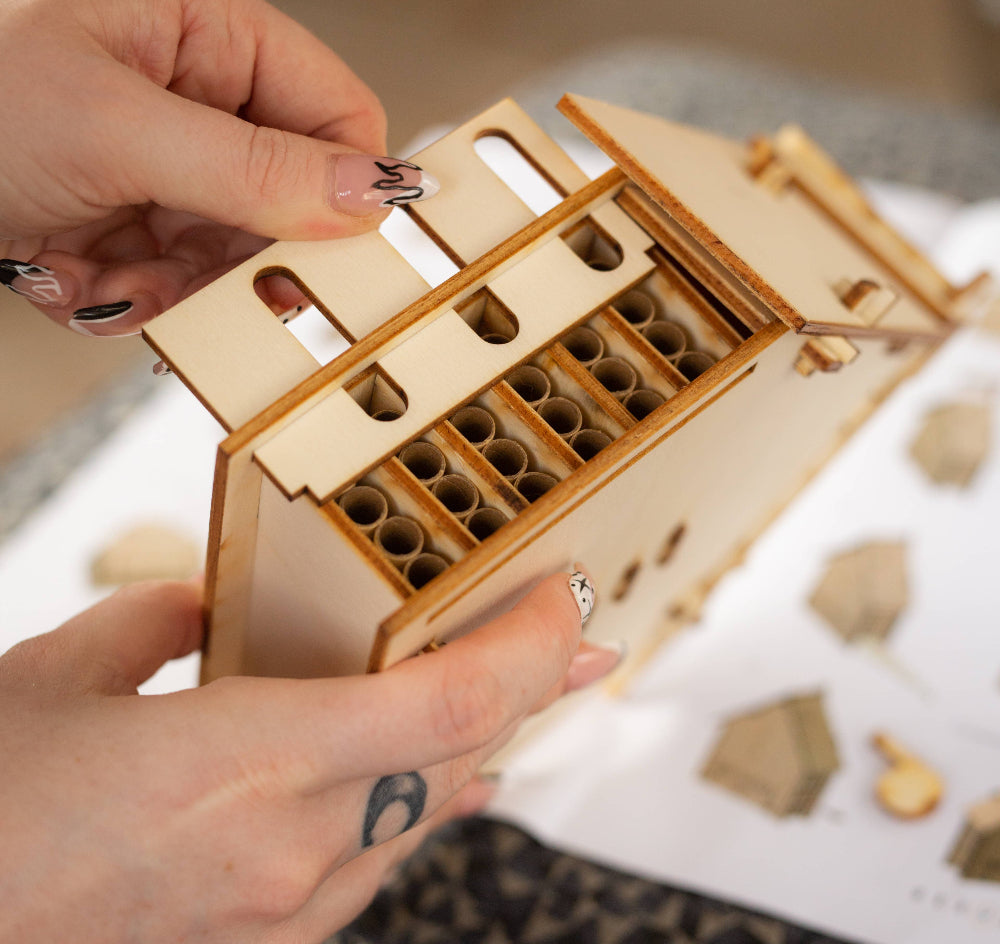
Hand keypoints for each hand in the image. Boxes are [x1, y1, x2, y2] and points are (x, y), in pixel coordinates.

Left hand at [0, 0, 437, 335]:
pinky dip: (132, 295)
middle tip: (213, 285)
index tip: (339, 250)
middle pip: (287, 193)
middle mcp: (194, 92)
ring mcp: (161, 158)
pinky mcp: (128, 213)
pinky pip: (174, 276)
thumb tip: (370, 194)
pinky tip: (74, 276)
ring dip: (174, 282)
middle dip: (239, 251)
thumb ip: (254, 167)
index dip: (346, 183)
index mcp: (206, 28)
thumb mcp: (116, 128)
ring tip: (106, 275)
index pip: (334, 109)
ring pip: (229, 249)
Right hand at [0, 571, 616, 941]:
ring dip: (483, 743)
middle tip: (578, 641)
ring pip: (427, 811)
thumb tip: (203, 606)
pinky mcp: (262, 943)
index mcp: (244, 761)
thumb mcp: (54, 680)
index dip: (526, 647)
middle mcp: (286, 846)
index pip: (444, 701)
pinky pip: (378, 866)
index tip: (564, 600)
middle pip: (460, 753)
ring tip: (523, 694)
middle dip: (533, 686)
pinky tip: (449, 787)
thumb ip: (149, 623)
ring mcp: (281, 911)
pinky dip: (425, 807)